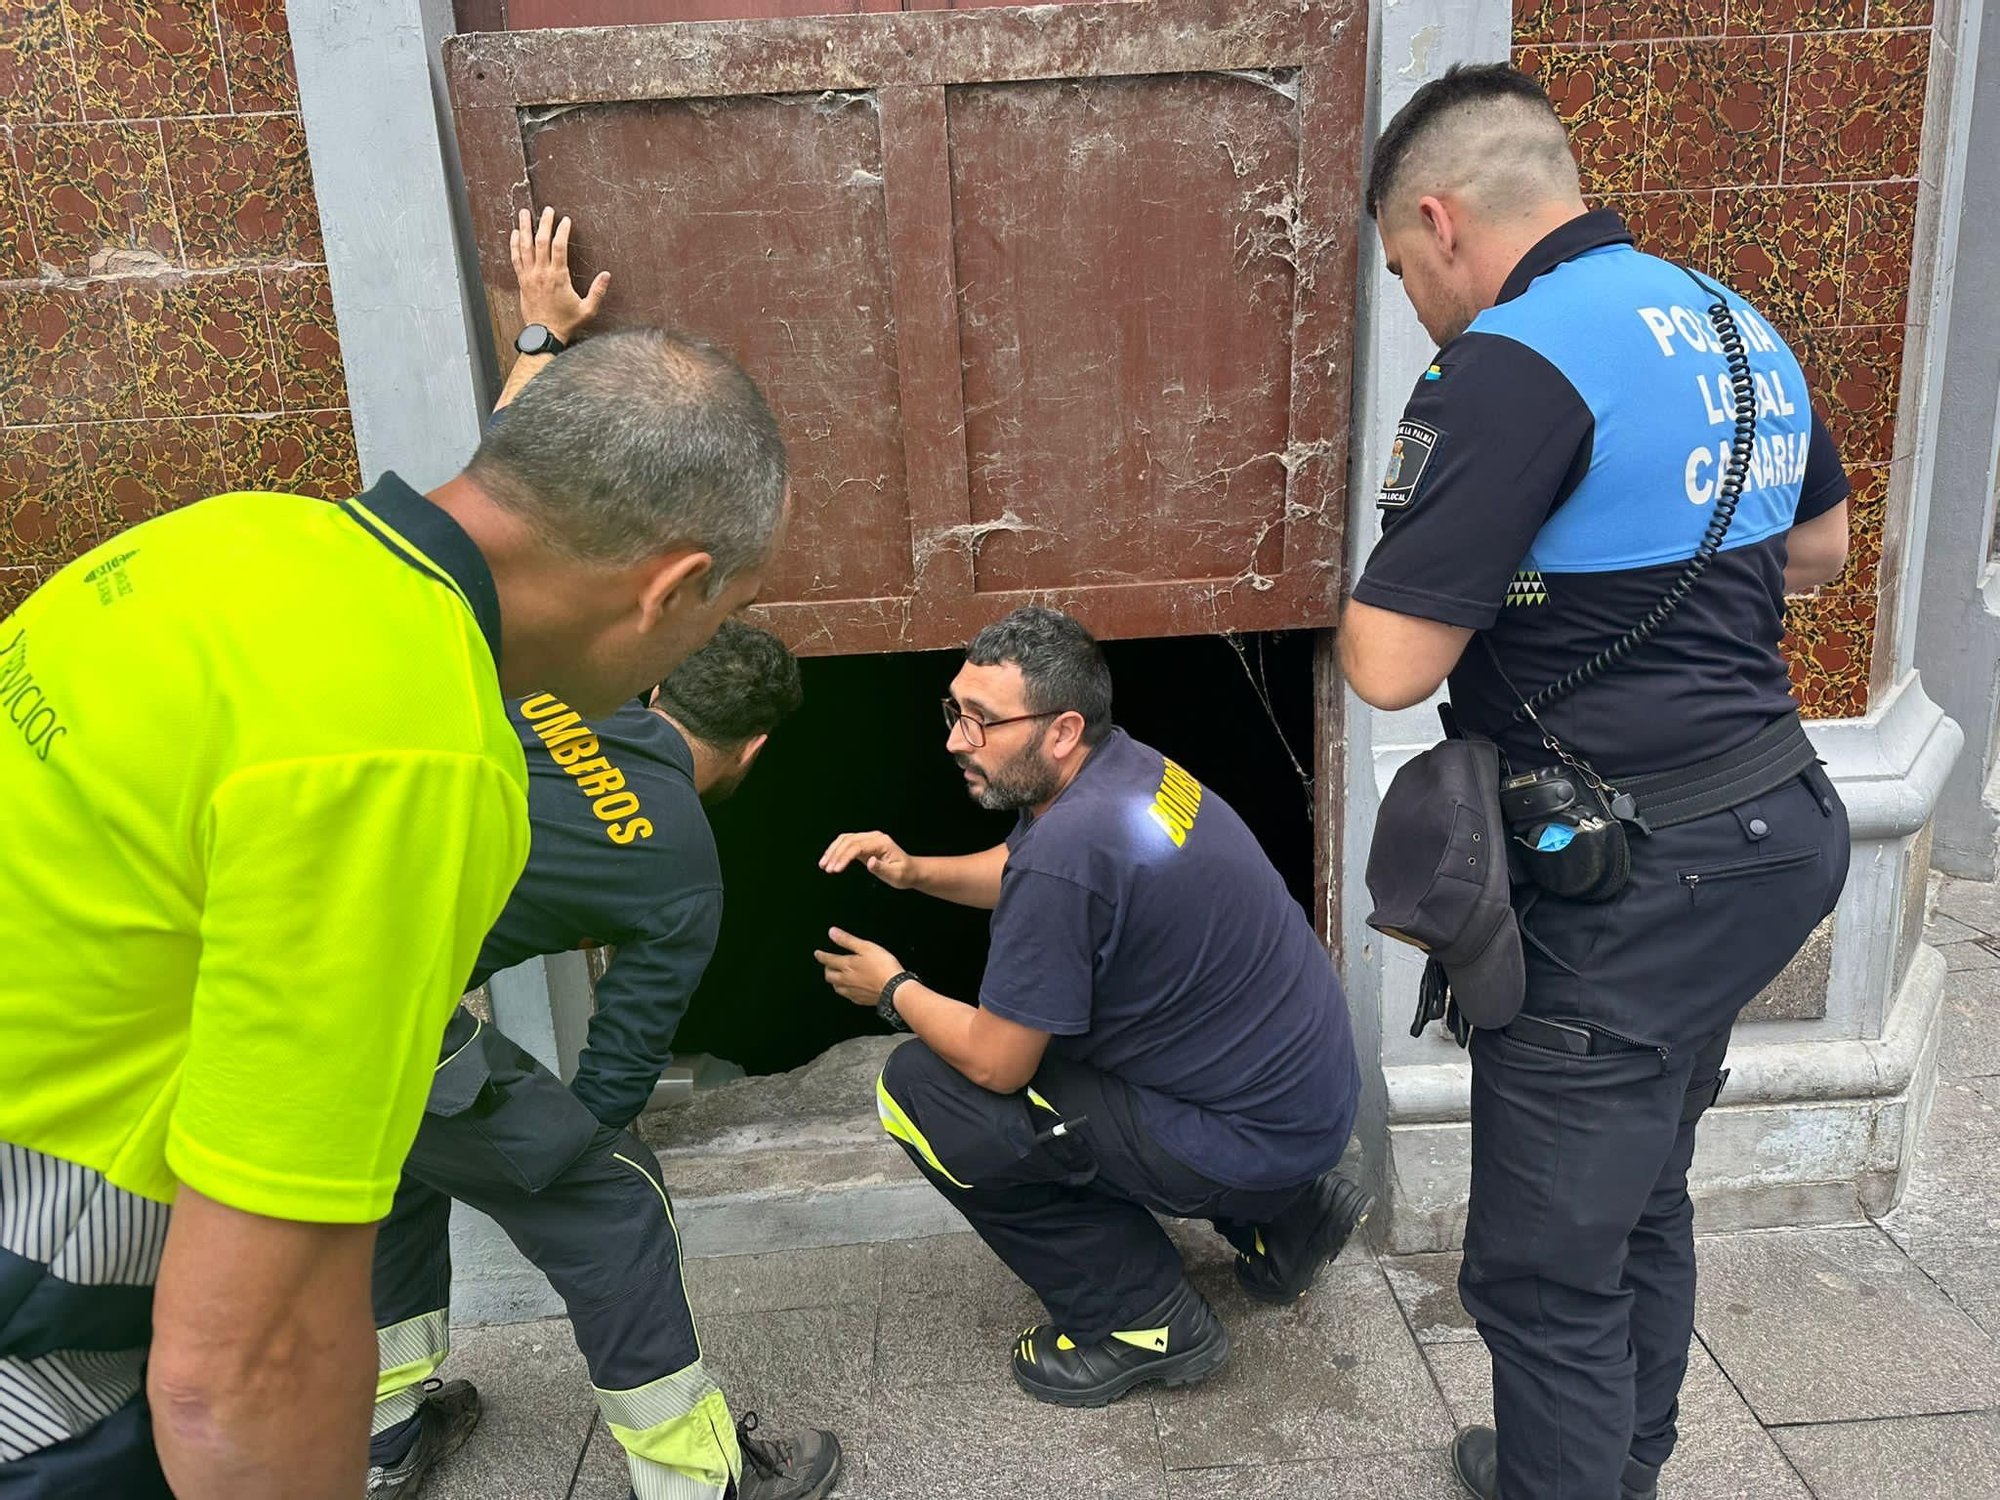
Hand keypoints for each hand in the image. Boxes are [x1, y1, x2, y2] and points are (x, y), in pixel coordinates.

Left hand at [510, 206, 609, 342]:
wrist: (544, 334)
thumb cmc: (566, 322)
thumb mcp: (588, 309)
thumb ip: (598, 291)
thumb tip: (606, 275)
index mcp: (558, 277)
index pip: (559, 247)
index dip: (562, 231)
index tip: (565, 221)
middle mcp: (542, 273)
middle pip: (541, 241)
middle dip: (544, 223)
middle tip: (547, 210)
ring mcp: (530, 276)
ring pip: (525, 246)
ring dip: (525, 228)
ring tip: (524, 213)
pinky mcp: (522, 281)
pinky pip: (516, 258)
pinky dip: (514, 244)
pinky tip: (515, 234)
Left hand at [813, 927, 904, 1006]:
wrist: (894, 988)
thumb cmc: (883, 966)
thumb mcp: (865, 947)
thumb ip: (847, 940)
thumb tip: (832, 932)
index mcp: (847, 965)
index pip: (828, 960)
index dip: (821, 955)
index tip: (817, 954)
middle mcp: (846, 979)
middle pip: (829, 976)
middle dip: (826, 969)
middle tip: (827, 965)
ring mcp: (852, 991)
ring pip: (836, 987)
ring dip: (834, 981)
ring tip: (836, 977)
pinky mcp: (860, 999)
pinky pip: (847, 996)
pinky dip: (845, 991)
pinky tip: (849, 989)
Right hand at [819, 831, 918, 889]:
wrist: (910, 870)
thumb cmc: (904, 874)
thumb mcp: (896, 875)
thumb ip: (882, 868)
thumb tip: (870, 862)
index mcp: (882, 842)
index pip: (858, 846)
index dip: (845, 857)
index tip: (835, 869)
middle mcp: (874, 837)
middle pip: (849, 840)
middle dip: (836, 854)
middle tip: (827, 869)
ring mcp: (868, 838)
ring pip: (845, 839)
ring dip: (832, 851)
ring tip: (823, 865)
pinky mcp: (864, 843)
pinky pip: (846, 843)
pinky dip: (836, 850)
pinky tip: (828, 860)